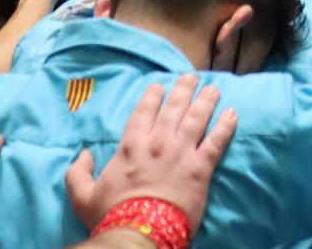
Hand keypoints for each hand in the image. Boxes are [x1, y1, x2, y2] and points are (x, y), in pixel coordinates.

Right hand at [65, 76, 236, 233]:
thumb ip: (78, 173)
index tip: (159, 85)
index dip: (152, 96)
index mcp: (131, 146)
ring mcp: (181, 153)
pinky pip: (216, 142)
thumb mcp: (82, 196)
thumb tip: (84, 154)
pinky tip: (233, 114)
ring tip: (213, 89)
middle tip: (191, 77)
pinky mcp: (200, 168)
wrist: (139, 233)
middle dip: (183, 90)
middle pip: (173, 108)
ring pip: (197, 118)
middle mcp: (158, 143)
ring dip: (206, 101)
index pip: (143, 112)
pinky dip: (226, 126)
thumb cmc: (111, 215)